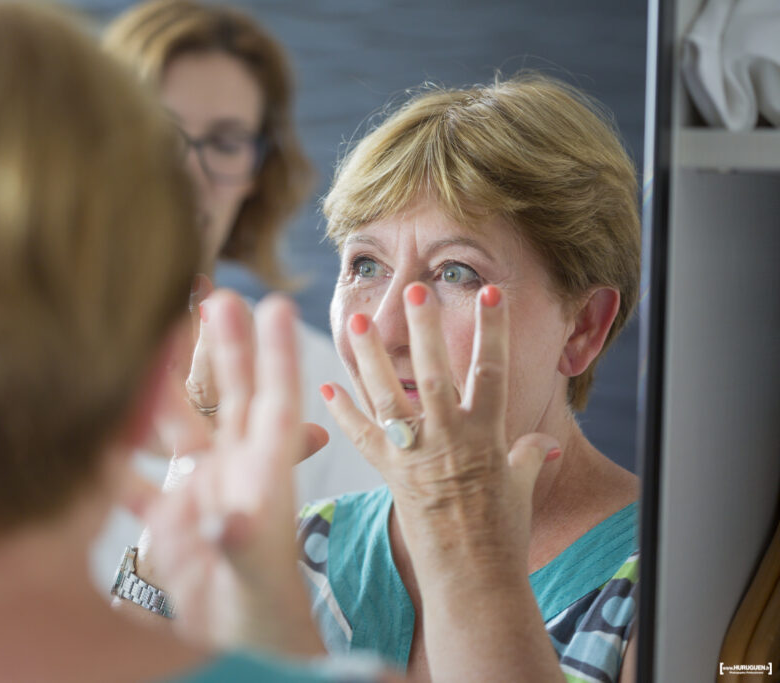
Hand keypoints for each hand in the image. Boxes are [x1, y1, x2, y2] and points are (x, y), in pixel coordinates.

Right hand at [141, 291, 325, 655]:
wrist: (235, 640)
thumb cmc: (260, 605)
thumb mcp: (252, 567)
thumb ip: (239, 538)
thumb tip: (228, 517)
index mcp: (267, 471)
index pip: (276, 400)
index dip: (275, 353)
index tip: (273, 305)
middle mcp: (236, 467)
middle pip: (232, 394)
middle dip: (225, 347)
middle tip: (218, 295)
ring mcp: (201, 484)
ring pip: (181, 421)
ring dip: (166, 384)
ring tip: (152, 338)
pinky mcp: (170, 509)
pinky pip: (139, 469)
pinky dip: (118, 449)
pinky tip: (93, 420)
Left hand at [321, 283, 558, 574]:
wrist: (472, 578)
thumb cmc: (502, 533)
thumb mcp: (521, 487)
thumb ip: (528, 456)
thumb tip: (545, 442)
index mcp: (487, 435)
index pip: (492, 371)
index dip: (492, 330)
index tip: (491, 292)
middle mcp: (449, 439)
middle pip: (434, 374)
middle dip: (424, 331)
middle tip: (412, 291)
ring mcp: (415, 456)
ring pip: (389, 397)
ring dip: (370, 359)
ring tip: (358, 321)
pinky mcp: (389, 474)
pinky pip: (361, 438)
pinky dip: (342, 412)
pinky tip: (325, 385)